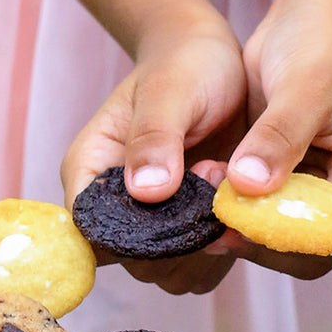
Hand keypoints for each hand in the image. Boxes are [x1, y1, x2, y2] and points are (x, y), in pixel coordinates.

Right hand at [61, 8, 247, 294]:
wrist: (216, 60)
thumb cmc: (184, 63)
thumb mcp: (170, 90)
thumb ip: (155, 138)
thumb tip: (146, 191)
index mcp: (90, 172)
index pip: (94, 233)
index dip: (136, 237)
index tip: (180, 206)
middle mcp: (116, 205)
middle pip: (135, 262)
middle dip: (180, 240)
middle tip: (212, 180)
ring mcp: (154, 222)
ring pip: (172, 272)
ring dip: (208, 247)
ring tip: (226, 186)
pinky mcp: (189, 229)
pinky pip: (203, 264)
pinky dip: (227, 248)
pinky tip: (241, 207)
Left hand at [221, 0, 331, 279]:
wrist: (311, 16)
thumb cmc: (324, 42)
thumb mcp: (306, 84)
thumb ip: (280, 137)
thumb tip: (250, 187)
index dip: (294, 239)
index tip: (244, 223)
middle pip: (312, 250)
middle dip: (263, 240)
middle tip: (214, 221)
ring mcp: (323, 197)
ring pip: (282, 240)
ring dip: (243, 228)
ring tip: (205, 199)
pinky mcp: (290, 190)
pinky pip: (261, 218)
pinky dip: (234, 212)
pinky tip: (206, 191)